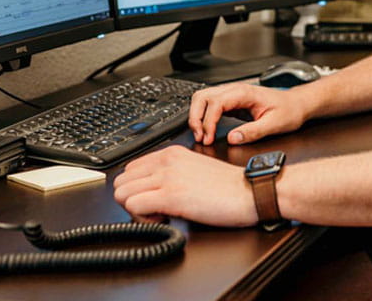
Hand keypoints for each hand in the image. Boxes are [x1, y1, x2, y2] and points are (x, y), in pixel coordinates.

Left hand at [113, 145, 257, 226]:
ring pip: (122, 194)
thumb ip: (172, 172)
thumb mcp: (195, 168)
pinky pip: (133, 207)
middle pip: (121, 182)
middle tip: (155, 208)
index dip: (139, 189)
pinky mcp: (171, 196)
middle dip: (133, 200)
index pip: (130, 169)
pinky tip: (164, 218)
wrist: (250, 192)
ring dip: (137, 209)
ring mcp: (167, 177)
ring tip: (160, 213)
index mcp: (172, 153)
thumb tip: (151, 188)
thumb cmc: (228, 187)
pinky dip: (143, 219)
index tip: (156, 197)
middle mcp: (166, 161)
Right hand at [188, 82, 306, 144]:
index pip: (216, 103)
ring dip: (198, 116)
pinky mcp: (232, 101)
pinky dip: (204, 116)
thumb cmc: (289, 111)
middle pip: (203, 96)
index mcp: (245, 93)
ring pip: (204, 98)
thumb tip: (233, 138)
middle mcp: (236, 90)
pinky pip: (211, 105)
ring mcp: (233, 94)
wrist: (298, 104)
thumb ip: (253, 132)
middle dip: (196, 117)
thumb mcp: (275, 124)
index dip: (208, 121)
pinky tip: (207, 130)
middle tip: (200, 137)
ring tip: (201, 135)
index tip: (208, 137)